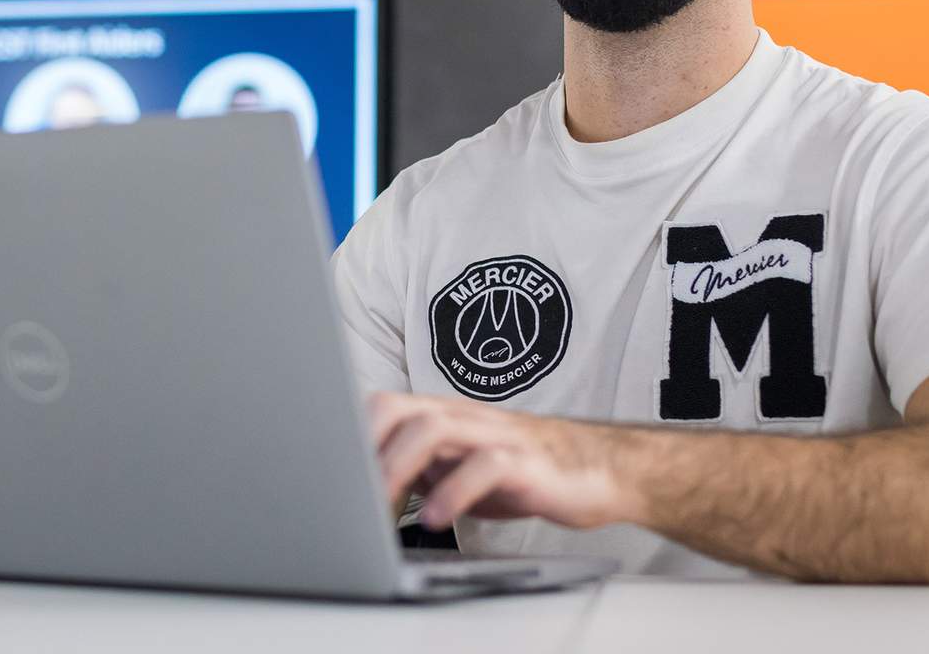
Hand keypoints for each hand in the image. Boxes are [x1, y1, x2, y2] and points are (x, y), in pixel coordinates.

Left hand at [366, 391, 638, 530]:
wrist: (599, 470)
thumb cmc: (522, 469)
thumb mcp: (457, 468)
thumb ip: (418, 470)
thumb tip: (365, 488)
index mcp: (442, 415)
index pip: (382, 407)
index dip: (349, 436)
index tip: (329, 475)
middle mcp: (464, 417)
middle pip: (399, 409)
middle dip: (366, 447)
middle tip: (349, 490)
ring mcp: (496, 435)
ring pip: (435, 428)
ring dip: (400, 465)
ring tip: (382, 502)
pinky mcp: (527, 462)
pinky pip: (486, 466)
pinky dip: (454, 492)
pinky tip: (436, 519)